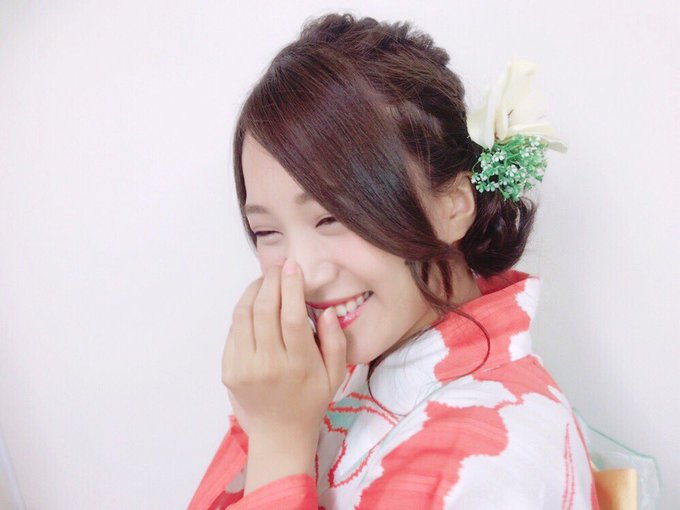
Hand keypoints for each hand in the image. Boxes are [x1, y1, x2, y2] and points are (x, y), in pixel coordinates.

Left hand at [221, 258, 347, 440]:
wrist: (279, 434)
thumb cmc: (311, 400)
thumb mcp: (336, 375)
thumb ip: (336, 341)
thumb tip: (328, 311)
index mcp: (298, 364)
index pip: (291, 316)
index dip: (291, 287)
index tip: (292, 266)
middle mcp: (268, 364)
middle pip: (264, 310)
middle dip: (270, 281)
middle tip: (278, 268)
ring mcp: (244, 367)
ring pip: (243, 316)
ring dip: (253, 291)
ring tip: (264, 282)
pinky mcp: (229, 370)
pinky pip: (233, 331)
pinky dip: (243, 312)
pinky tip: (254, 306)